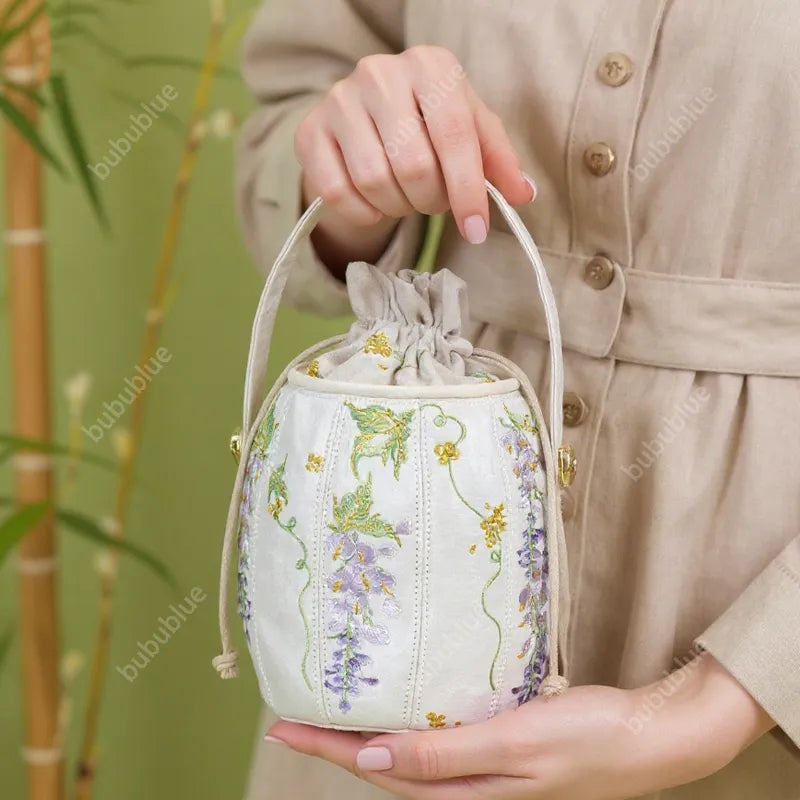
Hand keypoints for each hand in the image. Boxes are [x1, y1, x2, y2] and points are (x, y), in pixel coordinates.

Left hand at [265, 654, 773, 798]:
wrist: (648, 735)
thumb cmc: (586, 740)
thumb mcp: (513, 745)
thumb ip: (443, 756)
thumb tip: (371, 762)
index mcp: (464, 790)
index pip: (377, 771)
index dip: (326, 750)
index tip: (281, 728)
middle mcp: (465, 782)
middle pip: (384, 765)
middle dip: (336, 741)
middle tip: (294, 712)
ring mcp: (482, 765)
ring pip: (408, 751)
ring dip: (368, 731)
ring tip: (334, 704)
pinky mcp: (498, 741)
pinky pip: (438, 736)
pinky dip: (409, 721)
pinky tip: (403, 700)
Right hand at [294, 46, 534, 270]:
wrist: (367, 120)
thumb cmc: (429, 126)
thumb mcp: (470, 134)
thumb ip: (498, 161)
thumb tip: (523, 194)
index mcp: (430, 65)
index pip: (454, 135)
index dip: (467, 190)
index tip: (476, 229)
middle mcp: (380, 73)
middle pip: (414, 165)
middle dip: (431, 200)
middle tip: (433, 202)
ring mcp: (339, 100)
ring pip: (374, 181)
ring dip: (397, 207)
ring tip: (405, 198)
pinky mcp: (309, 132)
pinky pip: (338, 193)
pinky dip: (363, 212)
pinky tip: (374, 204)